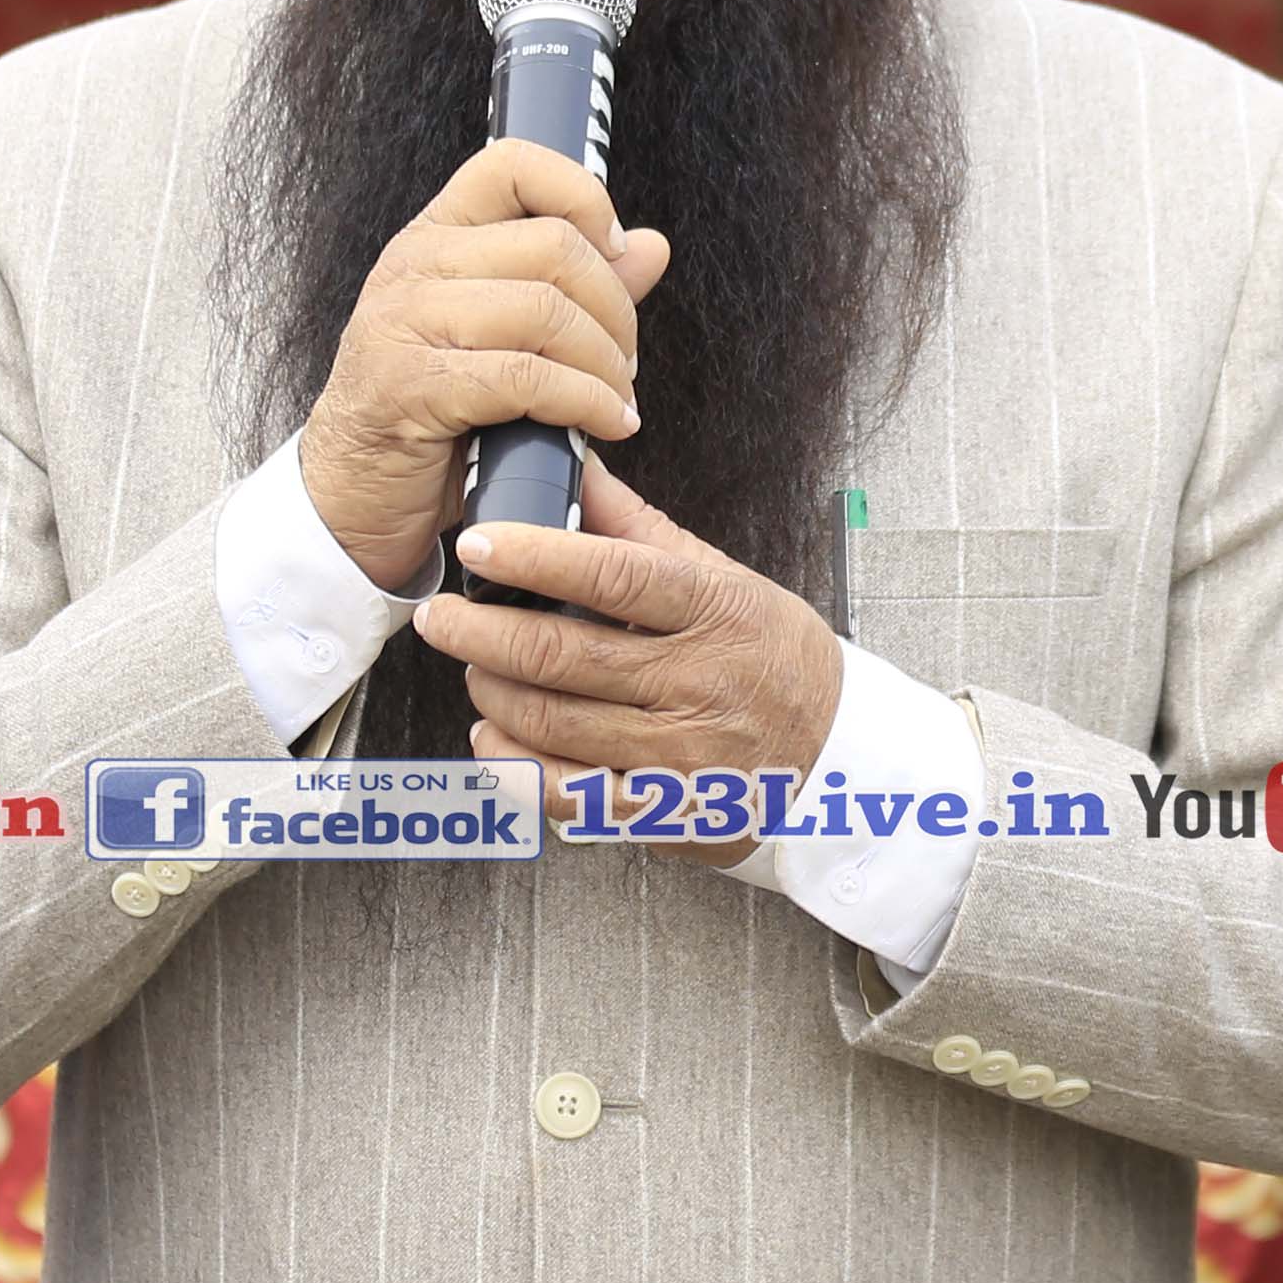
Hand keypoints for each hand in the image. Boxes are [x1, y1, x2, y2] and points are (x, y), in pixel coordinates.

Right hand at [295, 137, 666, 594]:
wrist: (354, 492)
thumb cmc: (434, 414)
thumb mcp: (504, 337)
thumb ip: (576, 289)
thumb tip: (651, 245)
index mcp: (434, 238)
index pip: (512, 165)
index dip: (581, 195)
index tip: (615, 250)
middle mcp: (414, 266)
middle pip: (553, 246)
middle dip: (615, 308)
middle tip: (624, 361)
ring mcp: (405, 323)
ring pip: (545, 311)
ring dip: (604, 364)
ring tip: (615, 399)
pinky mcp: (412, 387)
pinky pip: (526, 378)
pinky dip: (584, 403)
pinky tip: (602, 425)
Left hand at [415, 458, 845, 866]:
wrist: (839, 759)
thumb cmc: (772, 658)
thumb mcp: (726, 580)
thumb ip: (641, 530)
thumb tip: (577, 469)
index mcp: (714, 613)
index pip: (614, 577)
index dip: (536, 556)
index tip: (479, 543)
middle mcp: (697, 684)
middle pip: (562, 657)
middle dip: (480, 633)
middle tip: (442, 617)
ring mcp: (679, 756)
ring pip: (550, 724)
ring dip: (491, 693)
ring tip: (475, 669)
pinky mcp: (661, 812)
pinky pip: (564, 793)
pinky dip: (512, 762)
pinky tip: (495, 734)